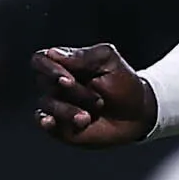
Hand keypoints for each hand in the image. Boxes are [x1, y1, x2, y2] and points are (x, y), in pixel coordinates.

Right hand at [32, 44, 157, 147]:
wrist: (138, 114)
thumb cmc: (123, 84)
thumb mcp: (110, 62)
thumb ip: (85, 55)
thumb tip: (52, 53)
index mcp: (64, 64)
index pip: (40, 60)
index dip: (50, 69)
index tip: (69, 79)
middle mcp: (55, 84)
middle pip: (45, 83)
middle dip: (73, 91)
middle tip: (98, 100)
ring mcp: (56, 105)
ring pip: (46, 104)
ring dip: (68, 110)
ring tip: (90, 115)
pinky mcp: (59, 126)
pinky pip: (43, 122)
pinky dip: (45, 122)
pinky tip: (52, 122)